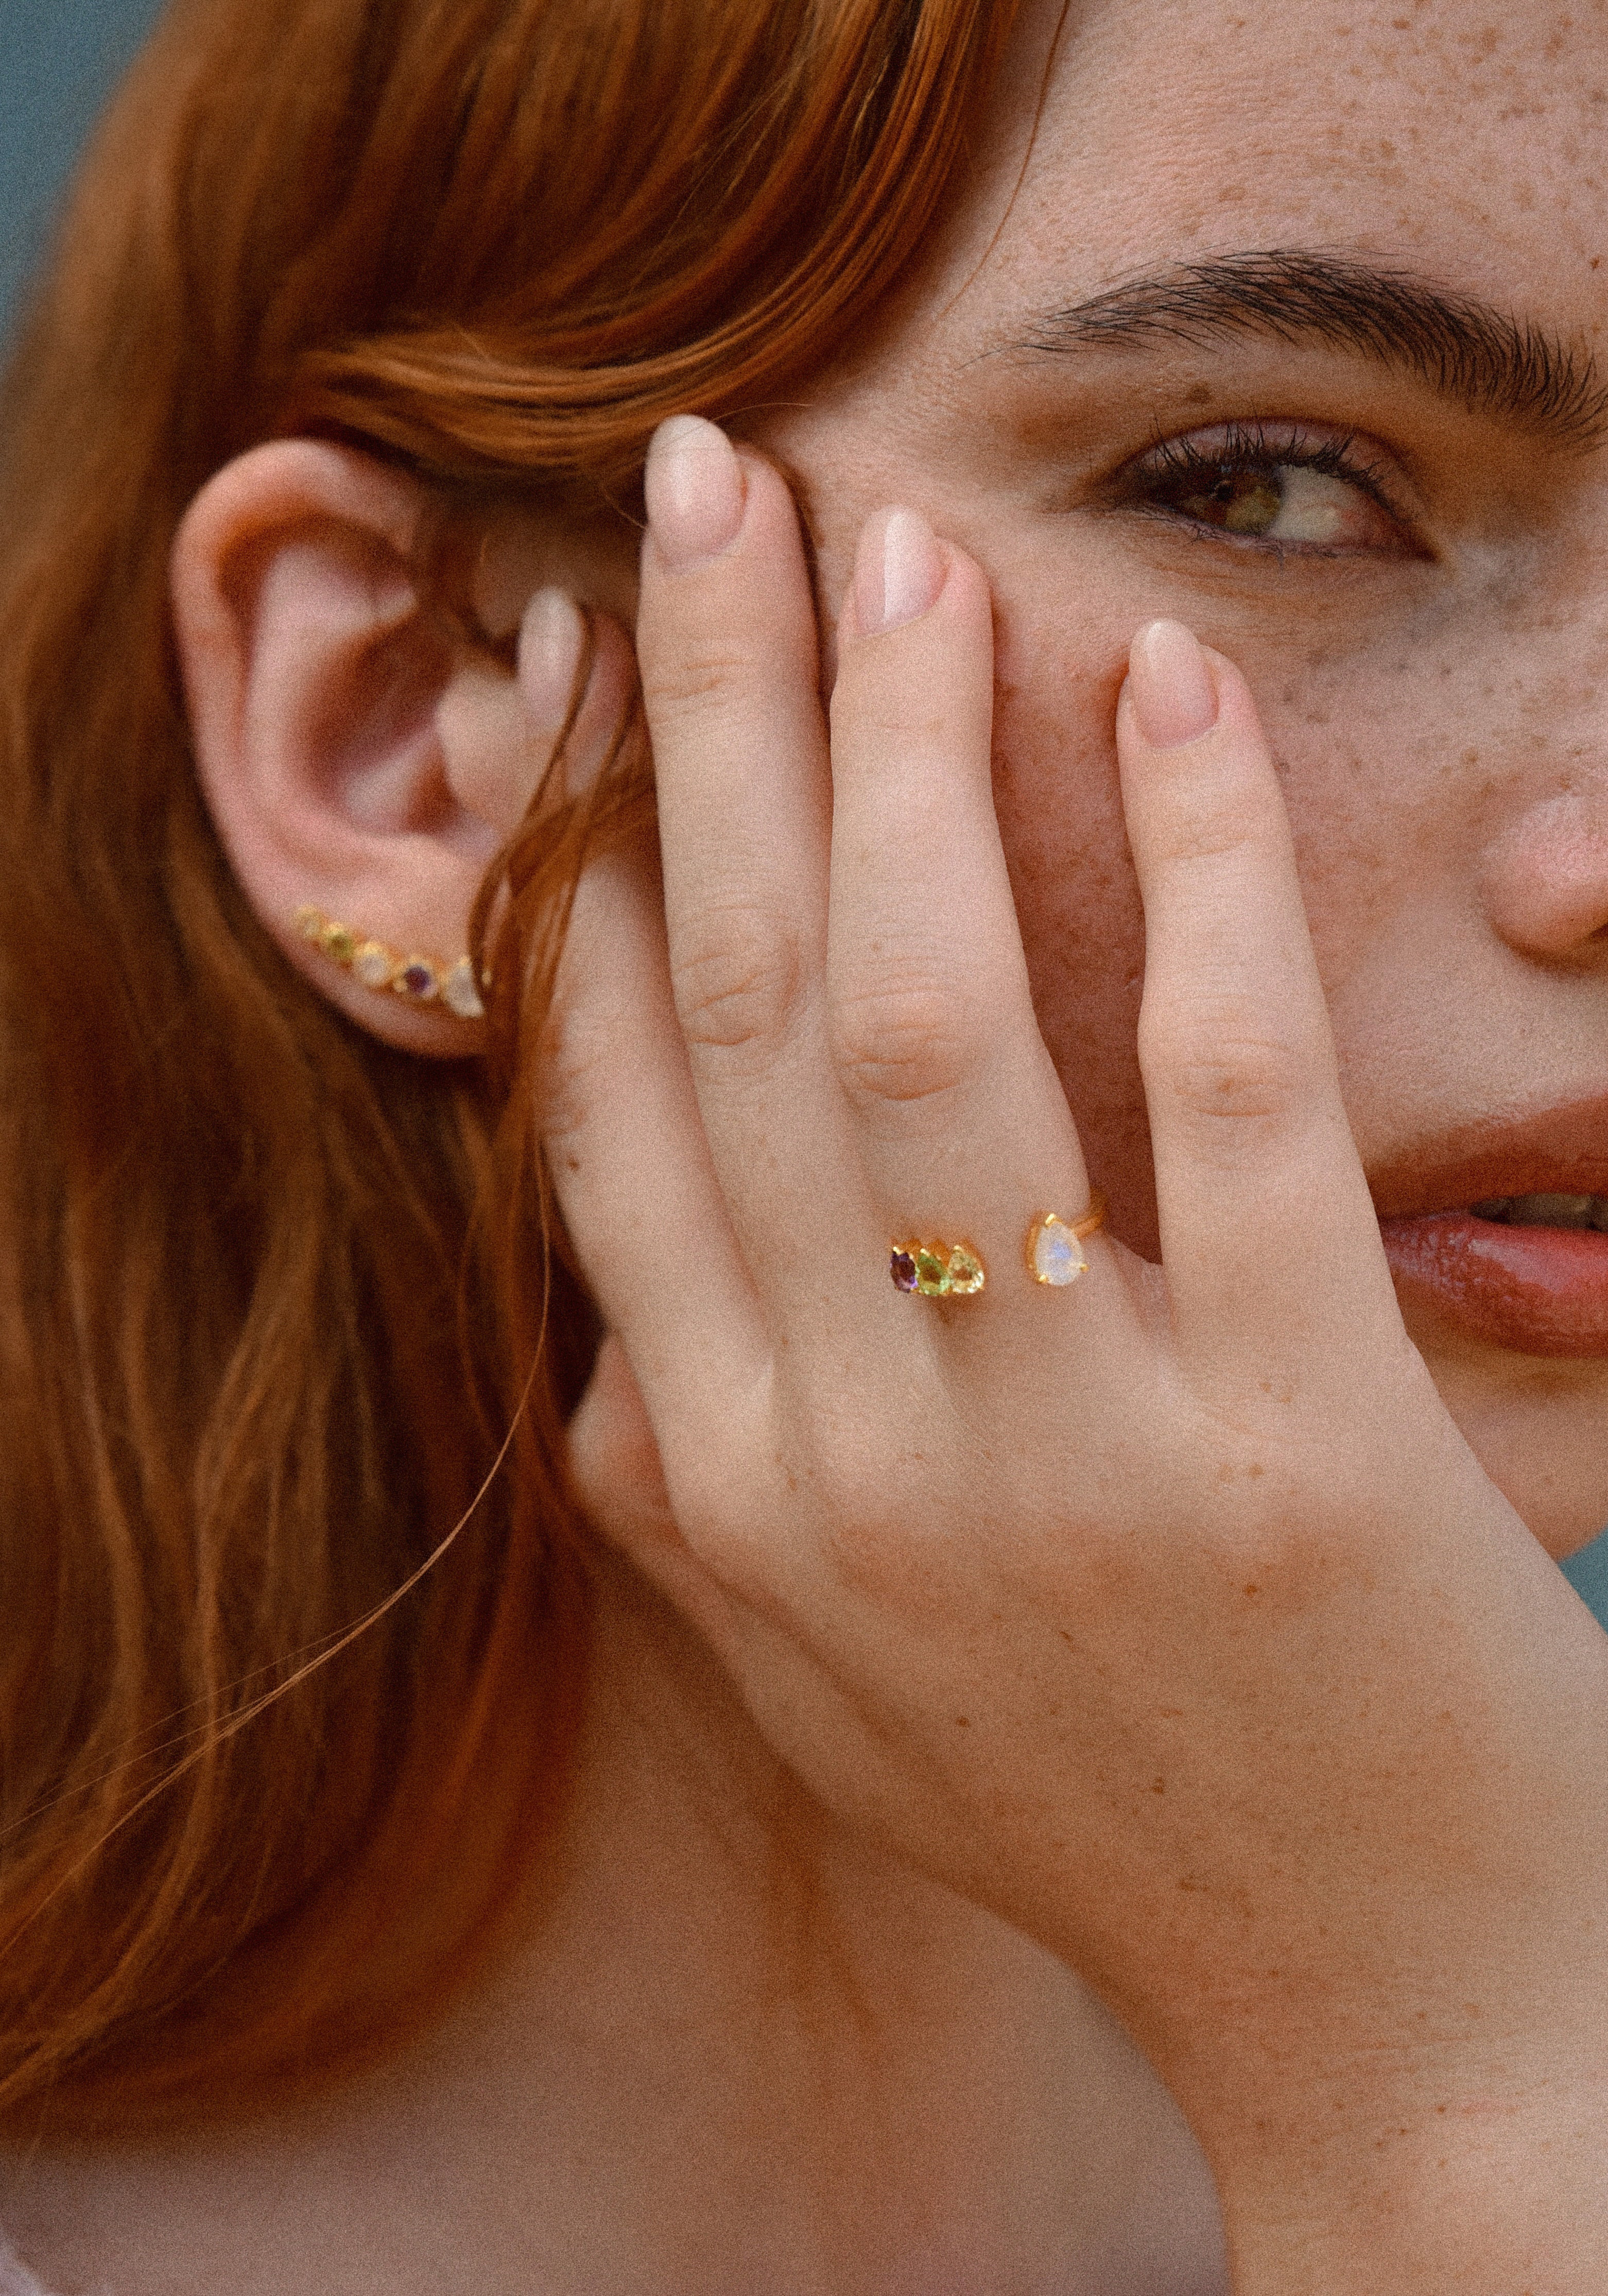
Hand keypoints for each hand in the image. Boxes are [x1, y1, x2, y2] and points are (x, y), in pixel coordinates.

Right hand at [548, 416, 1607, 2287]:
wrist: (1389, 2018)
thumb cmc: (1110, 1813)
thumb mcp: (837, 1687)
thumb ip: (696, 1504)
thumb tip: (605, 1335)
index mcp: (733, 1500)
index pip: (613, 1107)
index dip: (595, 855)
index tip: (600, 670)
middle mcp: (851, 1466)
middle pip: (753, 1007)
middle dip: (721, 721)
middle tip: (717, 490)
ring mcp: (1064, 1455)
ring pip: (936, 1020)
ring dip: (918, 752)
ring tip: (917, 555)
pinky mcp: (1290, 1437)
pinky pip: (1218, 1088)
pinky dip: (1187, 862)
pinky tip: (1166, 691)